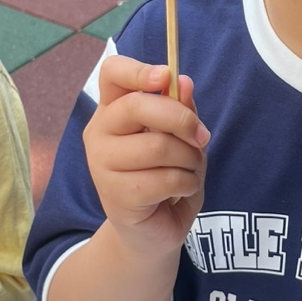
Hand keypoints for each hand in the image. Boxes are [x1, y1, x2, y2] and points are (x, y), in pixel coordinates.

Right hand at [84, 56, 208, 254]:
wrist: (154, 230)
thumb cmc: (166, 175)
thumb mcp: (181, 138)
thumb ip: (181, 109)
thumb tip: (183, 81)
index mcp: (113, 110)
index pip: (111, 74)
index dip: (137, 70)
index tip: (164, 77)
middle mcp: (99, 133)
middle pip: (136, 107)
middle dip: (182, 119)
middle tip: (202, 137)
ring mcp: (101, 165)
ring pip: (158, 146)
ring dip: (190, 159)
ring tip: (190, 170)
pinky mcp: (116, 196)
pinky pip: (165, 179)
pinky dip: (187, 184)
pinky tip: (182, 190)